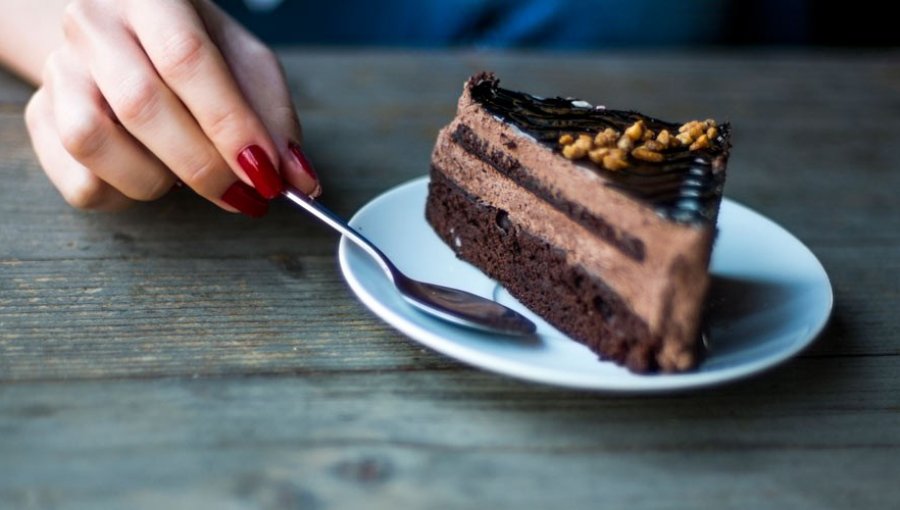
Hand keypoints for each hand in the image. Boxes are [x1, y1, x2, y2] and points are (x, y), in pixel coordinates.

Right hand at [24, 0, 319, 215]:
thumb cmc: (191, 48)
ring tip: (185, 172)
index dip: (230, 125)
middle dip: (205, 166)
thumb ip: (274, 118)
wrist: (122, 36)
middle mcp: (94, 26)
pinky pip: (80, 182)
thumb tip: (300, 179)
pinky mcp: (40, 118)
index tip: (267, 175)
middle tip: (245, 195)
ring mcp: (58, 70)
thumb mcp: (244, 64)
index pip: (187, 60)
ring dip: (156, 179)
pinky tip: (149, 173)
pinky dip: (125, 194)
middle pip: (141, 105)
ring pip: (95, 143)